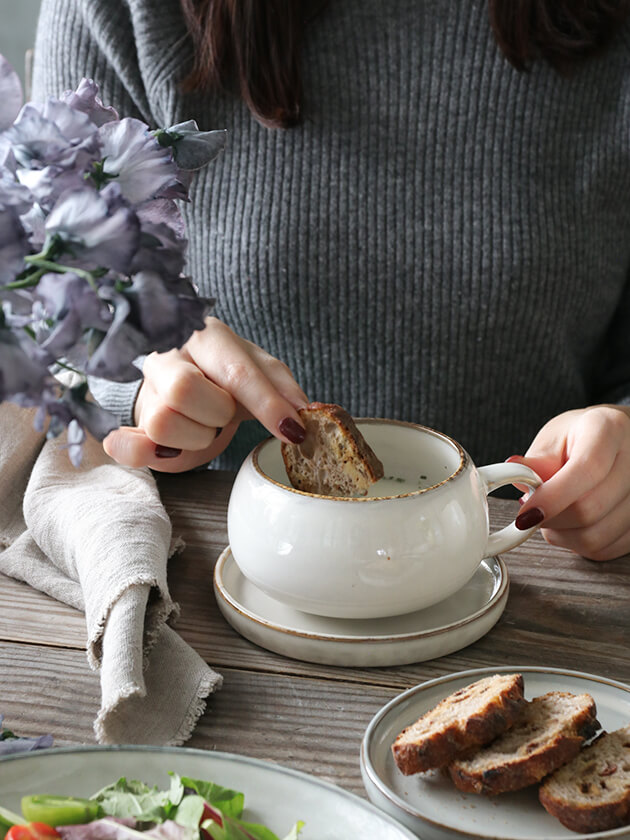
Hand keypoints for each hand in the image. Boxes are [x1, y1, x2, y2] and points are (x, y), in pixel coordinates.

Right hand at [103, 317, 308, 471]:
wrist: (182, 384)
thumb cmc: (225, 377)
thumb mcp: (260, 371)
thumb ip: (284, 388)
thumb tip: (304, 412)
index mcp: (204, 336)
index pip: (235, 370)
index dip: (267, 404)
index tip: (294, 431)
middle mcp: (166, 356)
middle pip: (184, 389)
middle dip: (216, 414)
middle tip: (224, 415)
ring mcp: (144, 389)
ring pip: (163, 421)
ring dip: (195, 437)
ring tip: (202, 427)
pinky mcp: (129, 425)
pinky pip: (127, 446)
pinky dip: (145, 454)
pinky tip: (165, 450)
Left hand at [509, 405, 629, 560]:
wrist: (615, 442)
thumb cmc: (581, 438)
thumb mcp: (554, 438)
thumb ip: (536, 462)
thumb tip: (514, 471)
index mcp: (609, 429)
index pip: (587, 469)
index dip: (553, 497)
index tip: (526, 514)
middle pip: (591, 508)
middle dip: (551, 519)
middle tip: (532, 512)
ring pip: (598, 535)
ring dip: (563, 535)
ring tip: (551, 517)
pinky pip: (606, 548)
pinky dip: (579, 544)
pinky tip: (572, 525)